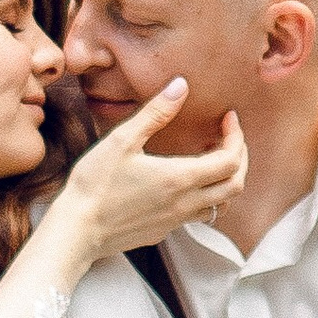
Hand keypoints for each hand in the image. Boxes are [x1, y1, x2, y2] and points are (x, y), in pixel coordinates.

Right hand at [53, 80, 246, 265]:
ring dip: (226, 180)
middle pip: (235, 184)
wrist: (77, 230)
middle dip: (240, 158)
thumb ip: (155, 112)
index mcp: (180, 178)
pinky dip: (205, 196)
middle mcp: (185, 203)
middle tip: (229, 138)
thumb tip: (181, 86)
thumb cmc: (95, 184)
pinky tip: (184, 183)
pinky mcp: (163, 231)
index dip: (236, 137)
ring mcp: (176, 221)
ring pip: (221, 205)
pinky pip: (197, 215)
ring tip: (211, 159)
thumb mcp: (122, 140)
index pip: (230, 160)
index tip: (228, 119)